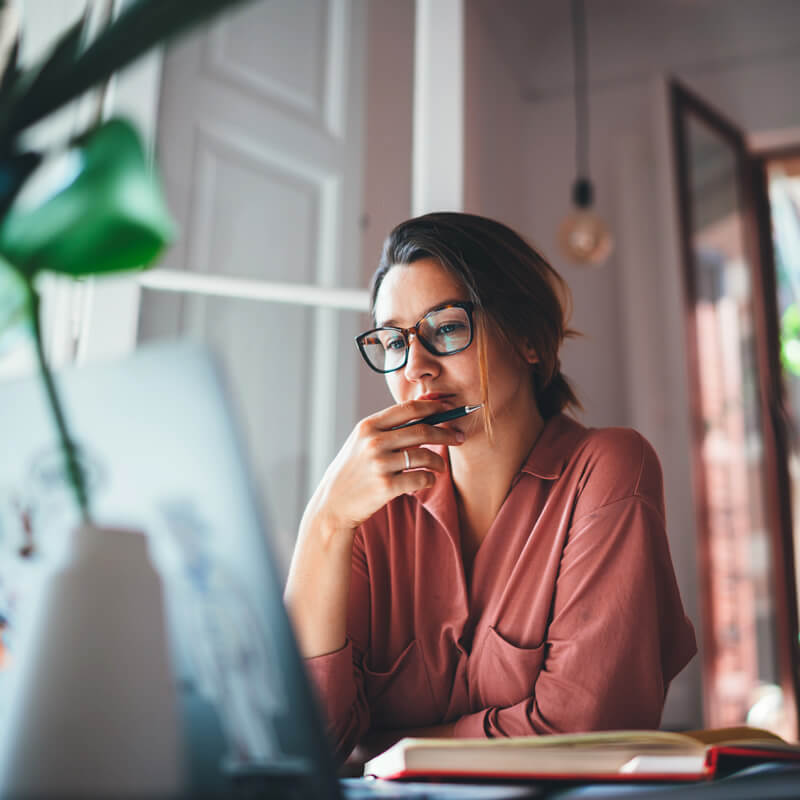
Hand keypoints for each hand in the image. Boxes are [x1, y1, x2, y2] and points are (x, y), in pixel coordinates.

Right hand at [310, 400, 463, 530]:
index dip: (433, 406)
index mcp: (368, 426)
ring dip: (439, 461)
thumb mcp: (362, 442)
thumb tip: (424, 409)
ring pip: (425, 456)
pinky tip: (428, 480)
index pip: (408, 409)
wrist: (333, 504)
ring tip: (440, 466)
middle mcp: (373, 441)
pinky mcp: (386, 486)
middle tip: (459, 437)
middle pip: (422, 430)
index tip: (449, 408)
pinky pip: (421, 479)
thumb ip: (387, 427)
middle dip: (446, 433)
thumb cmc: (353, 470)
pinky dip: (430, 479)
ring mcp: (379, 464)